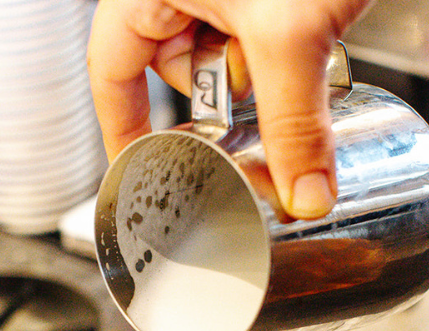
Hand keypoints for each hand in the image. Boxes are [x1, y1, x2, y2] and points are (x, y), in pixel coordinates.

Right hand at [87, 0, 371, 218]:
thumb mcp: (290, 35)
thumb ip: (295, 124)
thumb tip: (305, 196)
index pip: (111, 71)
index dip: (123, 127)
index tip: (141, 171)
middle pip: (181, 73)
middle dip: (224, 101)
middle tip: (257, 109)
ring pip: (232, 62)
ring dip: (268, 81)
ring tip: (299, 59)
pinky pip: (268, 43)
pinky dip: (292, 61)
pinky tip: (316, 52)